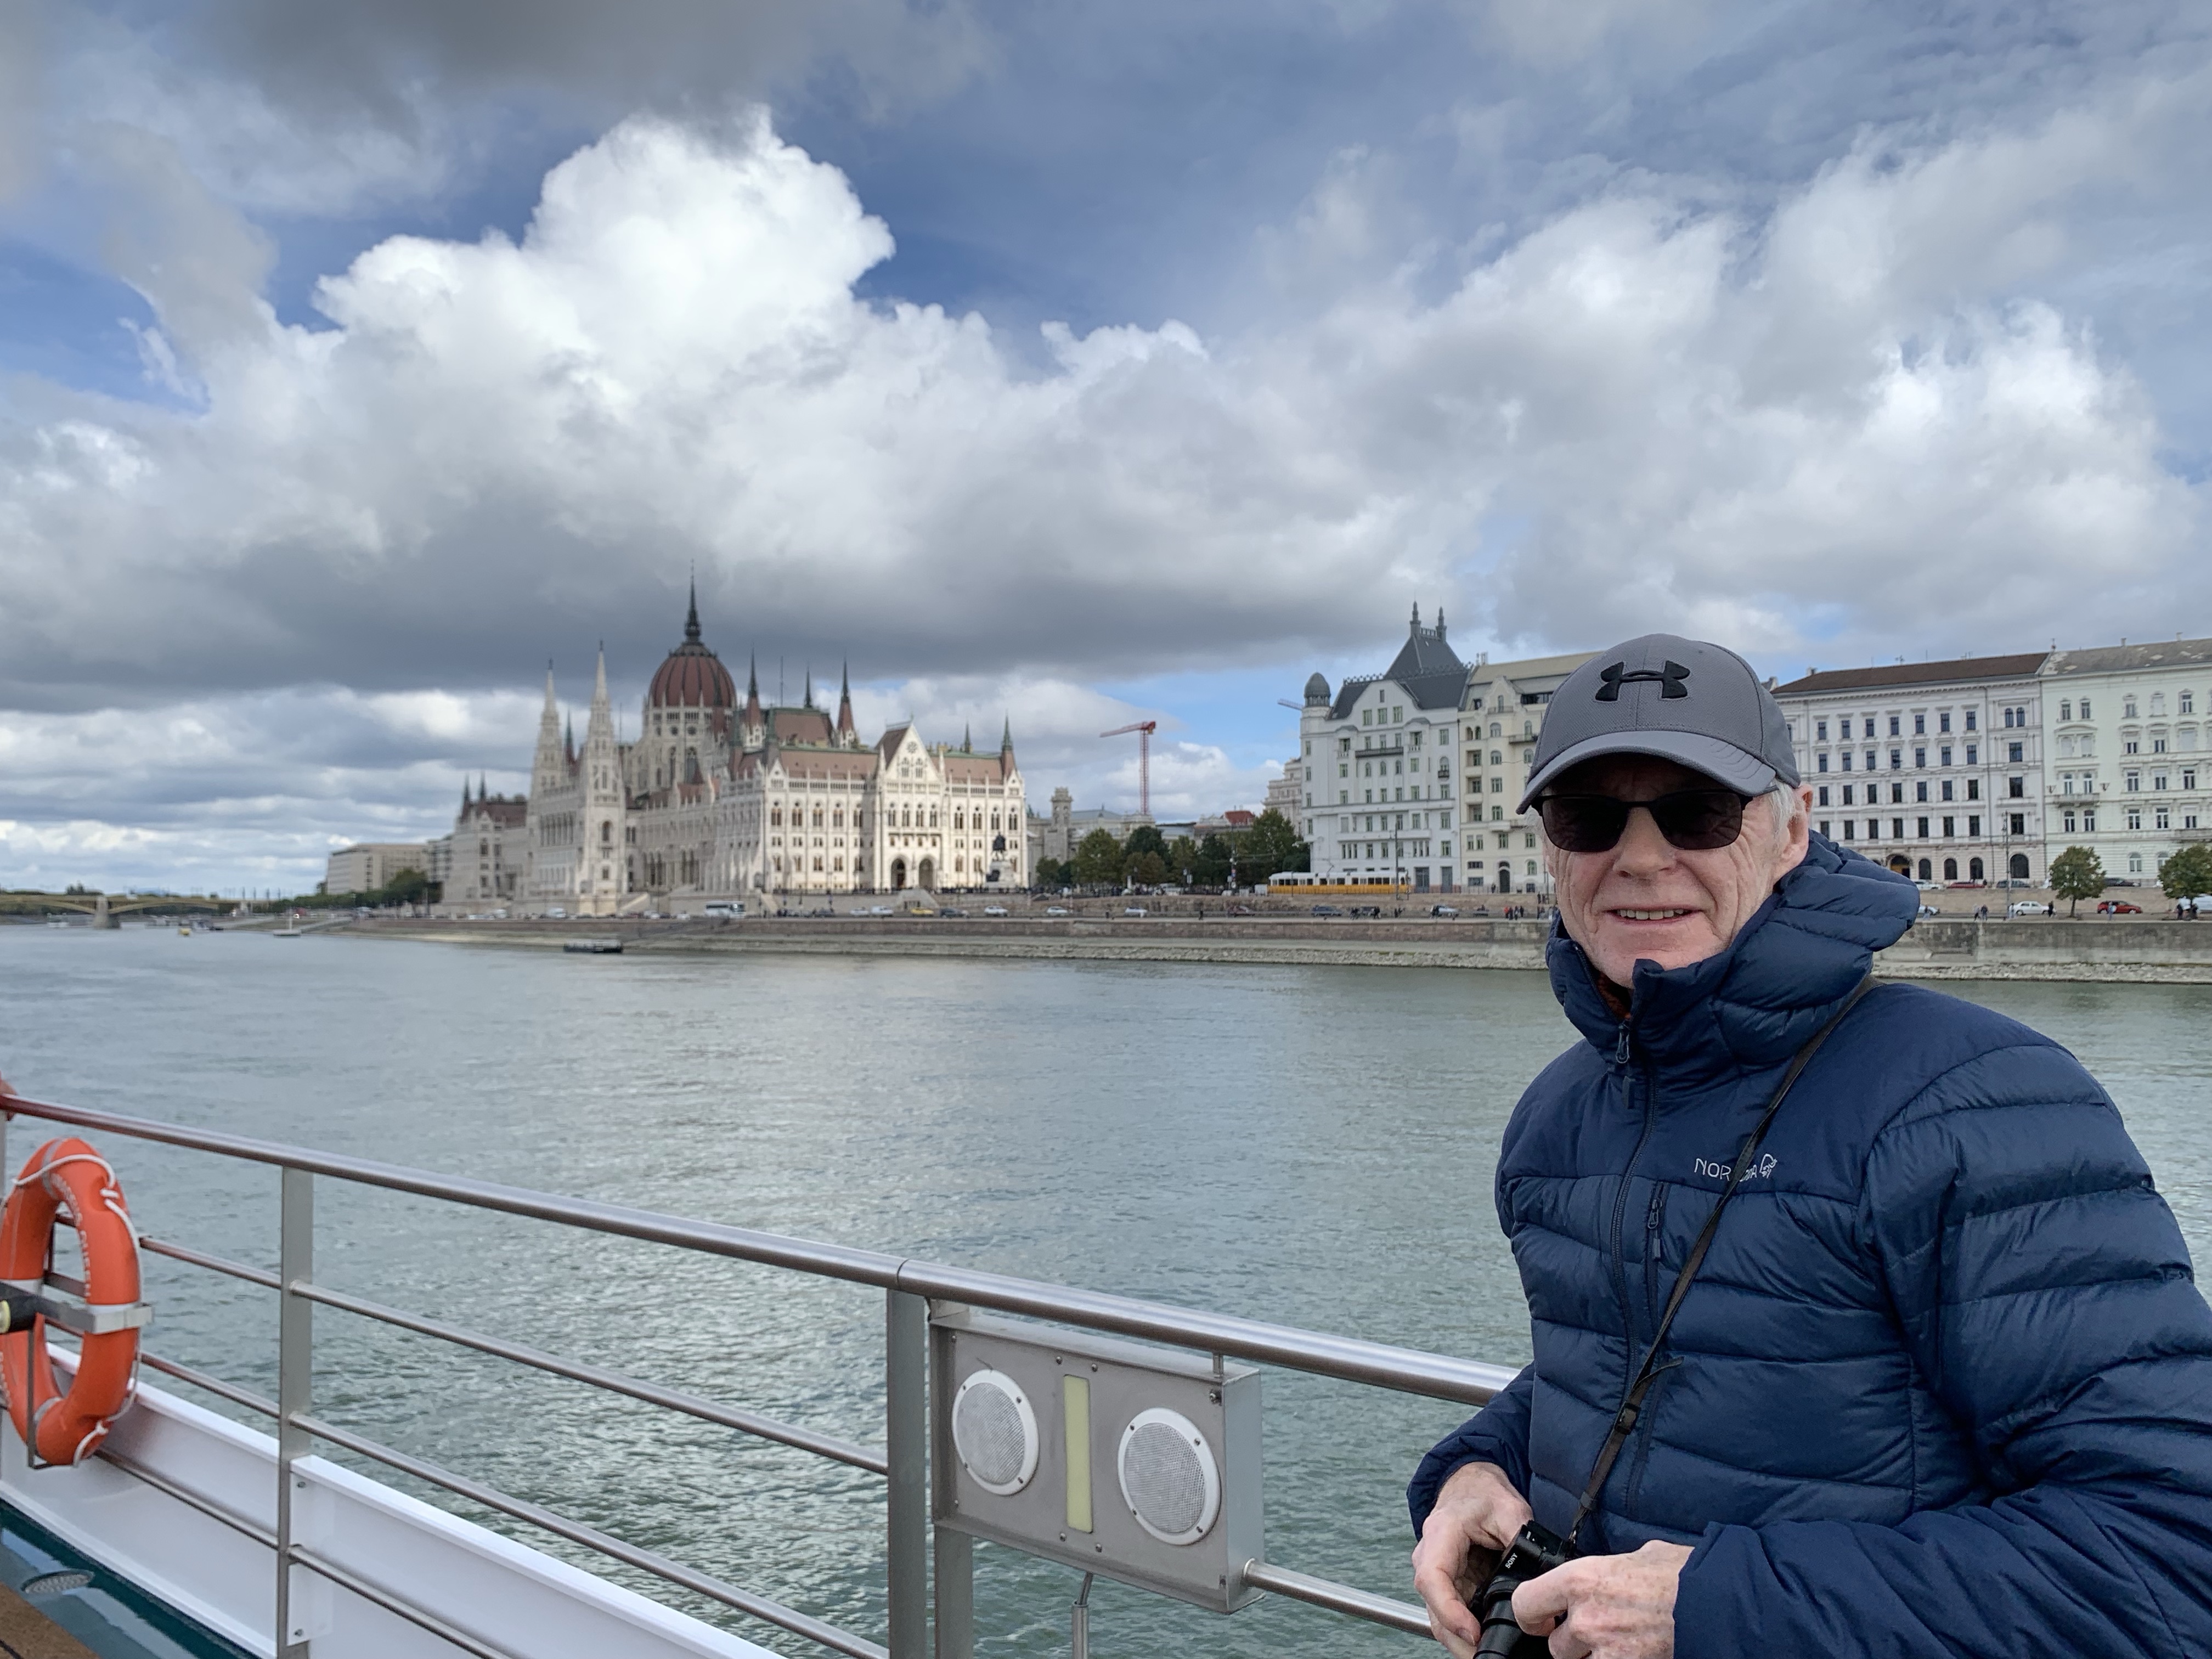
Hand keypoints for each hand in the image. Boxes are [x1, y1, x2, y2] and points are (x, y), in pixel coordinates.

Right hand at [1411, 1461, 1533, 1658]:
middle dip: (1458, 1638)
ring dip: (1461, 1640)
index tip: (1473, 1632)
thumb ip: (1520, 1539)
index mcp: (1440, 1534)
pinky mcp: (1448, 1584)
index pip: (1432, 1579)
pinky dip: (1466, 1631)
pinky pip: (1451, 1614)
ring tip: (1490, 1652)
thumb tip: (1537, 1576)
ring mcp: (1436, 1573)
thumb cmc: (1483, 1492)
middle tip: (1486, 1655)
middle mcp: (1430, 1556)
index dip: (1449, 1611)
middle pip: (1433, 1608)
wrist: (1470, 1484)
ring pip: (1439, 1617)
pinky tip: (1487, 1639)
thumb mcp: (1509, 1508)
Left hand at [1512, 1540, 1691, 1658]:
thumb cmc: (1682, 1574)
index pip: (1526, 1603)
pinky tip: (1634, 1651)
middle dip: (1572, 1642)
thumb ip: (1606, 1571)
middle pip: (1556, 1645)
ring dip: (1593, 1656)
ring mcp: (1606, 1649)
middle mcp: (1586, 1618)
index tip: (1541, 1618)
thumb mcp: (1635, 1558)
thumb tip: (1602, 1576)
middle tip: (1597, 1632)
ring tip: (1620, 1641)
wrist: (1719, 1603)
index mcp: (1581, 1580)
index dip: (1531, 1614)